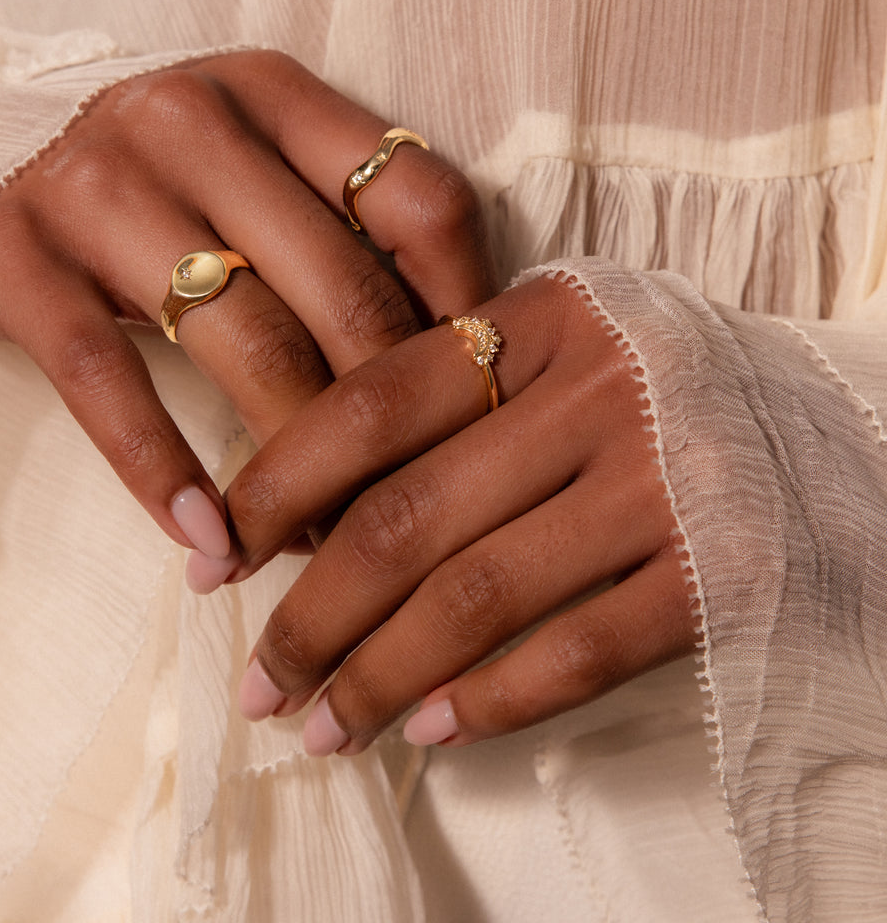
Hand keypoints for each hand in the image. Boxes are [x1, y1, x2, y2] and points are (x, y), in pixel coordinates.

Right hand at [0, 49, 493, 585]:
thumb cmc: (155, 191)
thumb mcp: (257, 171)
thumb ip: (349, 232)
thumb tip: (456, 356)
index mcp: (276, 94)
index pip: (421, 202)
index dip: (468, 314)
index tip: (473, 404)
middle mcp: (190, 120)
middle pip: (344, 291)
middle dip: (390, 422)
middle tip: (404, 501)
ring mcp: (96, 184)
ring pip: (244, 343)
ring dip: (296, 465)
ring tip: (316, 539)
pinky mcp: (13, 257)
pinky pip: (108, 381)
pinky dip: (164, 471)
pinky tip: (209, 537)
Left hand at [223, 271, 695, 752]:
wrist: (829, 420)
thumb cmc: (654, 390)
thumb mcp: (559, 354)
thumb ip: (454, 402)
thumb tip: (313, 519)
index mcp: (545, 317)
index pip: (374, 402)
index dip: (278, 484)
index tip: (221, 554)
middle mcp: (604, 390)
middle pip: (409, 518)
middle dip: (312, 616)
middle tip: (257, 680)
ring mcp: (667, 481)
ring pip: (478, 597)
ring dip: (378, 677)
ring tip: (318, 727)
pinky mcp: (722, 572)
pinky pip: (577, 652)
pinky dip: (488, 700)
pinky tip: (425, 729)